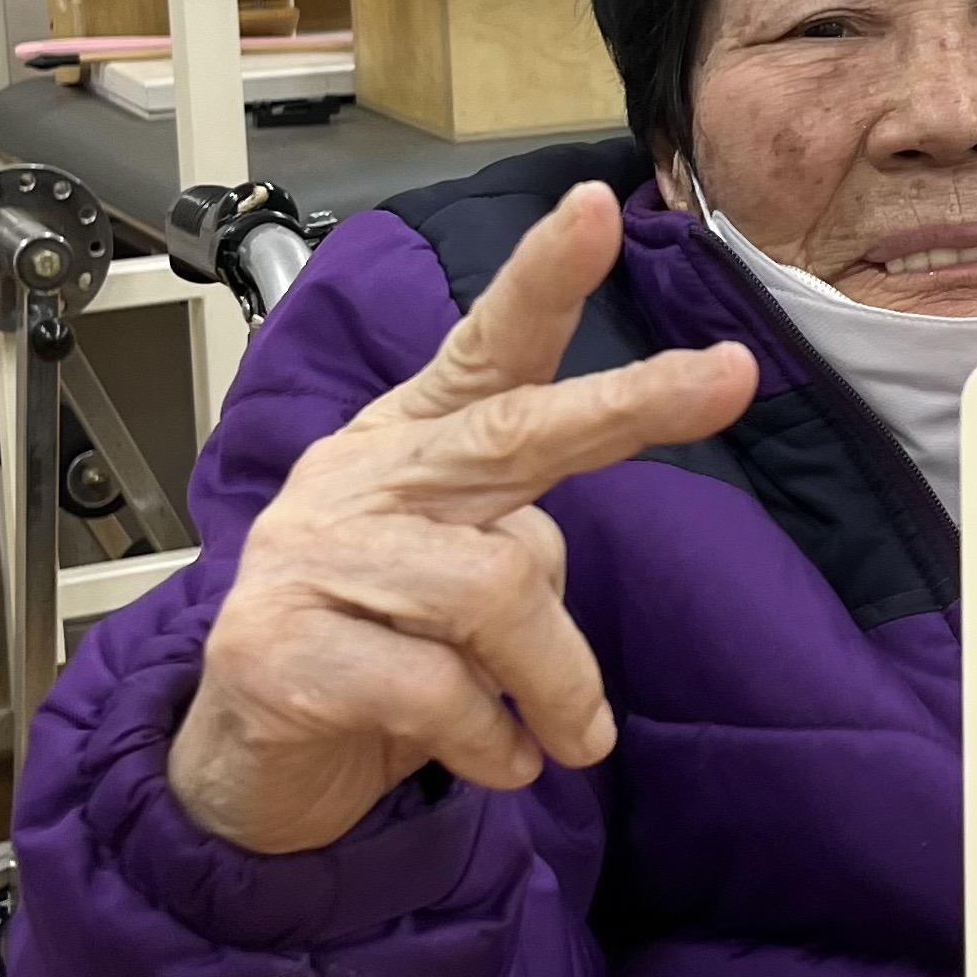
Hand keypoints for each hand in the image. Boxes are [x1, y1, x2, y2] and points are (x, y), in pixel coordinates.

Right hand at [170, 180, 756, 854]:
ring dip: (558, 685)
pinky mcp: (277, 650)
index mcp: (412, 445)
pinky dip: (493, 743)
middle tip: (728, 375)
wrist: (247, 769)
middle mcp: (362, 480)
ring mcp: (309, 559)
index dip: (543, 280)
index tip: (601, 208)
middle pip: (509, 430)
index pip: (484, 350)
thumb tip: (546, 564)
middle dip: (629, 400)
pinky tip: (496, 762)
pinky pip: (439, 693)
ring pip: (496, 592)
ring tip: (571, 738)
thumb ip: (514, 547)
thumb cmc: (377, 653)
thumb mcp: (457, 588)